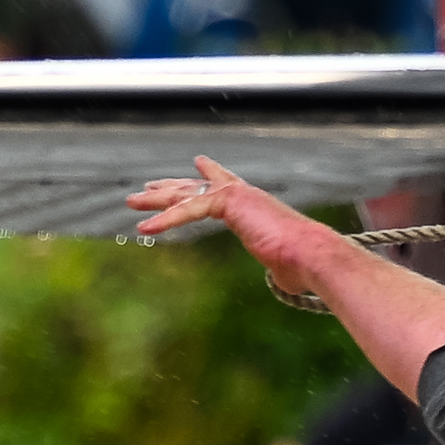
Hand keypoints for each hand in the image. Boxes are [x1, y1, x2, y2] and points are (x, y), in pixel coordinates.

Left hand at [127, 154, 335, 289]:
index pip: (225, 188)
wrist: (312, 255)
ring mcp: (238, 195)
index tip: (196, 166)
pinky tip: (145, 229)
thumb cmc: (304, 265)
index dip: (206, 178)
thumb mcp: (285, 266)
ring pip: (187, 193)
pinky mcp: (230, 202)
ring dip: (157, 199)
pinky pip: (190, 208)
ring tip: (132, 202)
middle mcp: (245, 194)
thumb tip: (291, 278)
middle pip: (198, 187)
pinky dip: (166, 219)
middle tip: (146, 188)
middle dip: (170, 188)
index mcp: (254, 206)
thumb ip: (280, 267)